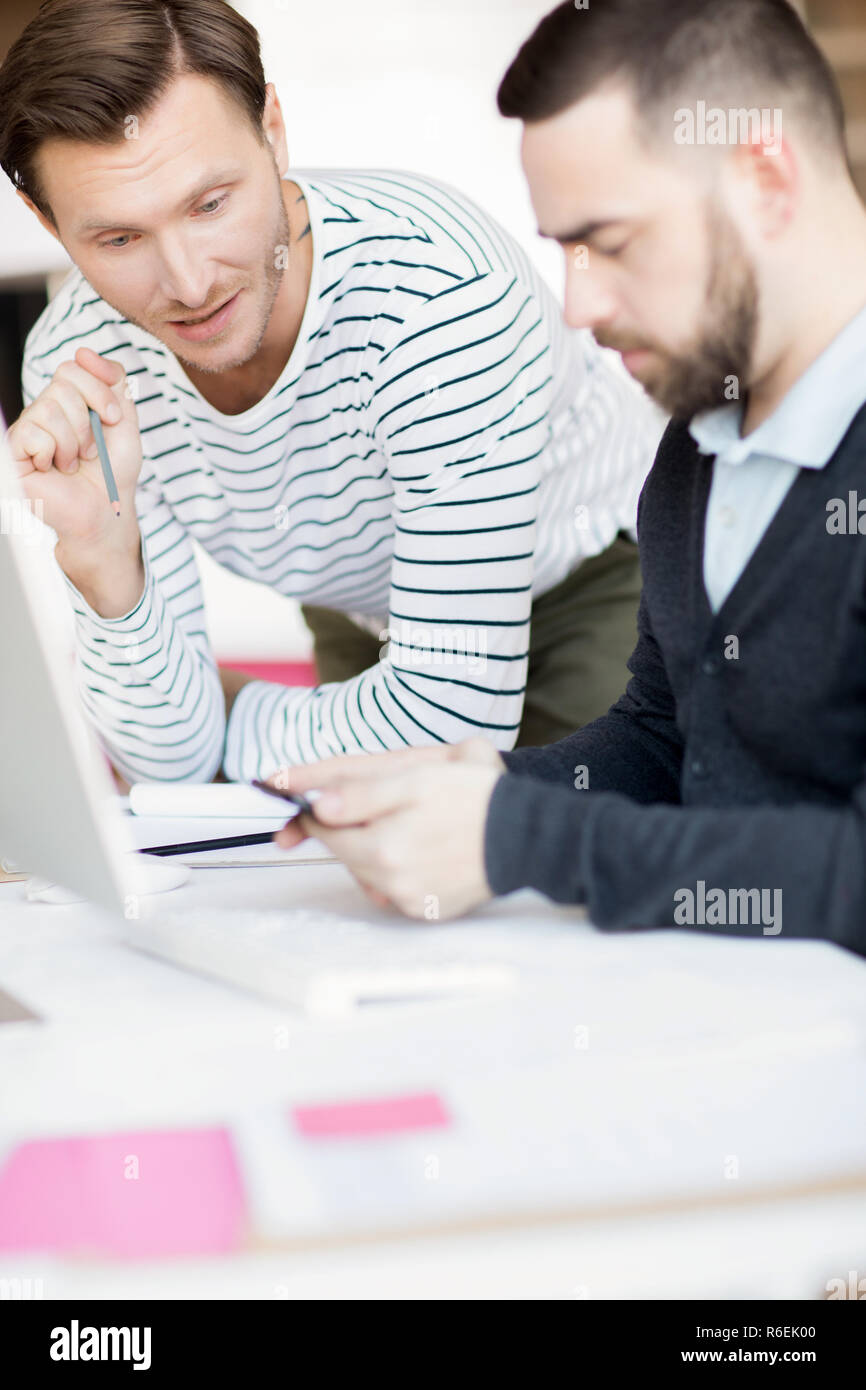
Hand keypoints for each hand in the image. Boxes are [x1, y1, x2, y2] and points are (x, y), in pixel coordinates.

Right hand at [7, 347, 144, 614]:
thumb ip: (114, 382)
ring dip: (74, 443)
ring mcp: (27, 429)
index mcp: (69, 399)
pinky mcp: (14, 451)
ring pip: (49, 410)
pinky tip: (53, 470)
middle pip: (63, 384)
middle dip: (89, 420)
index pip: (74, 366)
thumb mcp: (125, 422)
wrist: (105, 510)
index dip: (99, 389)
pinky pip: (33, 434)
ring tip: (74, 463)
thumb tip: (84, 352)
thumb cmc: (113, 471)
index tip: (113, 418)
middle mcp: (44, 408)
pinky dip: (53, 454)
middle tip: (91, 449)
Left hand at [272, 739, 505, 917]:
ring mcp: (410, 900)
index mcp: (383, 847)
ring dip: (370, 851)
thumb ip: (362, 795)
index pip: (327, 831)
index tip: (306, 802)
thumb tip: (318, 807)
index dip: (313, 812)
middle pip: (346, 855)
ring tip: (395, 826)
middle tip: (353, 809)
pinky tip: (416, 849)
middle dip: (344, 831)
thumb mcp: (416, 779)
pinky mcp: (427, 910)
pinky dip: (395, 871)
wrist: (527, 836)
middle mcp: (392, 881)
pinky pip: (395, 890)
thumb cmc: (475, 799)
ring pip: (369, 873)